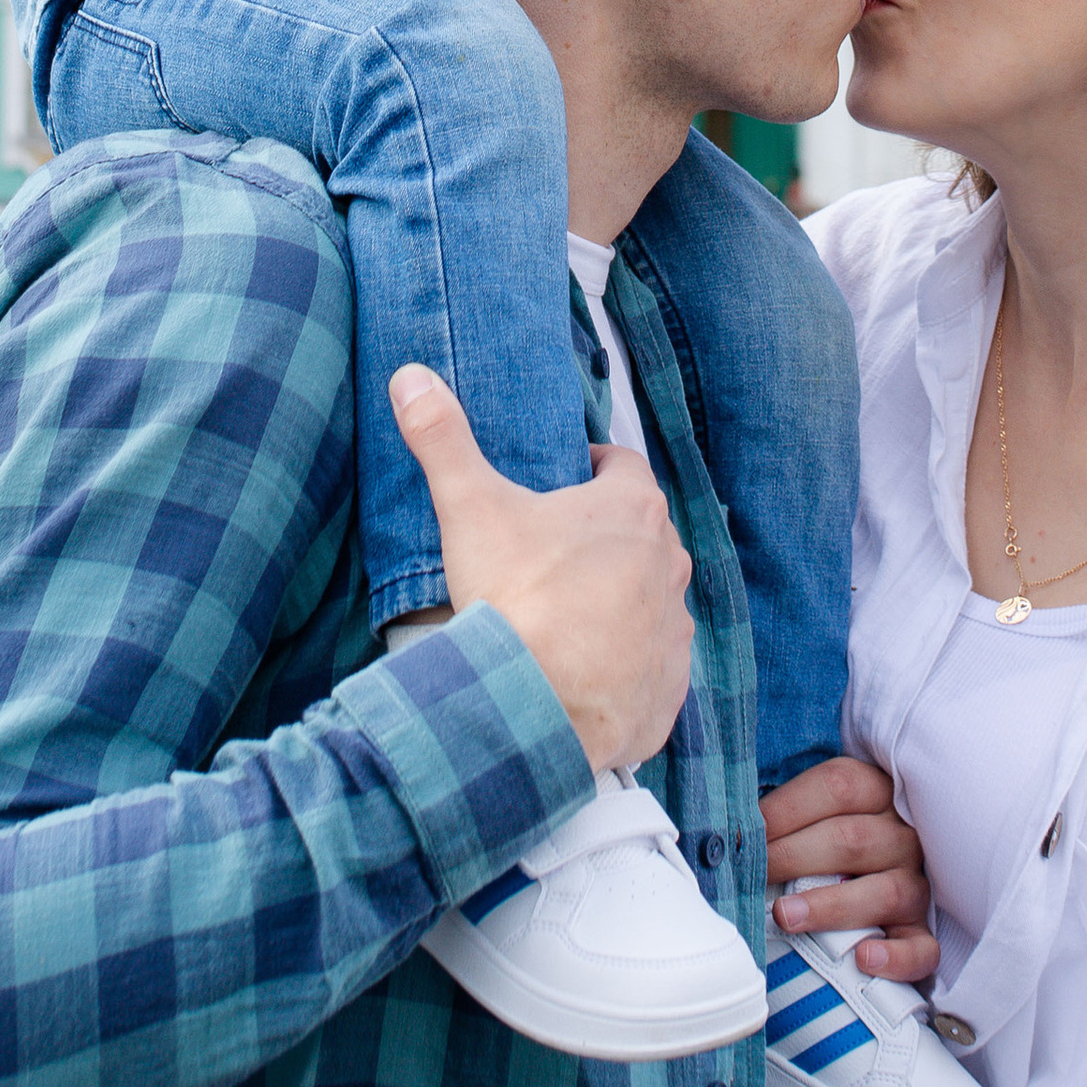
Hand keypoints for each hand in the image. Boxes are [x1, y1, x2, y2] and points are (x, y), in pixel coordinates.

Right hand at [389, 364, 691, 774]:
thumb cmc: (515, 599)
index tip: (558, 484)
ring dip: (619, 601)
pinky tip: (586, 671)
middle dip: (602, 538)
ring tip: (565, 617)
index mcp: (633, 508)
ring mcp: (674, 627)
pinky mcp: (670, 686)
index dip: (590, 470)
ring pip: (649, 598)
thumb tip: (411, 375)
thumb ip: (443, 438)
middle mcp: (669, 562)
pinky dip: (627, 662)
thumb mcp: (472, 507)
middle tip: (550, 555)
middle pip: (638, 533)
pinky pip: (654, 663)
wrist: (536, 711)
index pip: (621, 466)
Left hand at [762, 756, 938, 982]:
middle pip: (852, 839)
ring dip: (830, 905)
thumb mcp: (821, 807)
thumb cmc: (834, 834)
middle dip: (794, 856)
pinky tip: (864, 958)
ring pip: (885, 892)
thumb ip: (788, 811)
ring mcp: (918, 883)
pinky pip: (921, 948)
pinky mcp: (924, 931)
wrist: (878, 863)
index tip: (745, 832)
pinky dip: (896, 956)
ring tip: (786, 917)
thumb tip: (733, 829)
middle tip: (754, 874)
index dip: (787, 808)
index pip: (837, 787)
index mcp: (878, 790)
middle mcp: (904, 834)